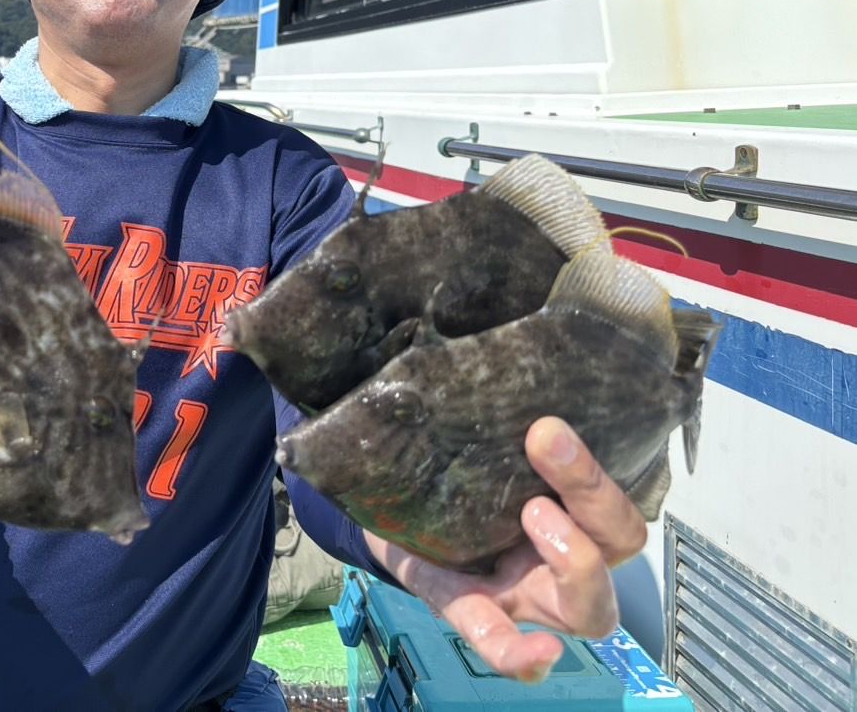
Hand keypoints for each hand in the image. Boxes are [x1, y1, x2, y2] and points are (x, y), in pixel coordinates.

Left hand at [365, 416, 645, 681]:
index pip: (617, 503)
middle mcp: (557, 560)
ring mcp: (519, 594)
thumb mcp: (475, 440)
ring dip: (578, 564)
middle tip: (546, 446)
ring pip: (588, 608)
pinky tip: (536, 652)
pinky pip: (497, 638)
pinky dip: (518, 651)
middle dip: (595, 497)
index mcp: (568, 511)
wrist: (381, 504)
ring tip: (534, 516)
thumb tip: (490, 349)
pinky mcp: (464, 609)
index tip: (547, 425)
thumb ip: (492, 412)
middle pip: (618, 546)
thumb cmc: (448, 470)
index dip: (598, 475)